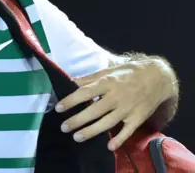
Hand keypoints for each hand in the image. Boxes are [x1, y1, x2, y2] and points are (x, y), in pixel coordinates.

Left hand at [55, 60, 169, 150]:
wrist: (157, 78)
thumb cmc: (128, 73)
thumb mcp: (108, 70)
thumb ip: (90, 78)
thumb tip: (72, 81)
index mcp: (107, 82)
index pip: (84, 93)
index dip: (71, 101)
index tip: (58, 108)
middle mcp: (116, 96)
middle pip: (94, 111)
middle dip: (77, 120)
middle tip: (64, 127)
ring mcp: (127, 109)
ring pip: (107, 123)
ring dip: (91, 132)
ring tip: (77, 137)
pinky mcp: (137, 118)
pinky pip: (127, 131)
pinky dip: (119, 139)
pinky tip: (109, 146)